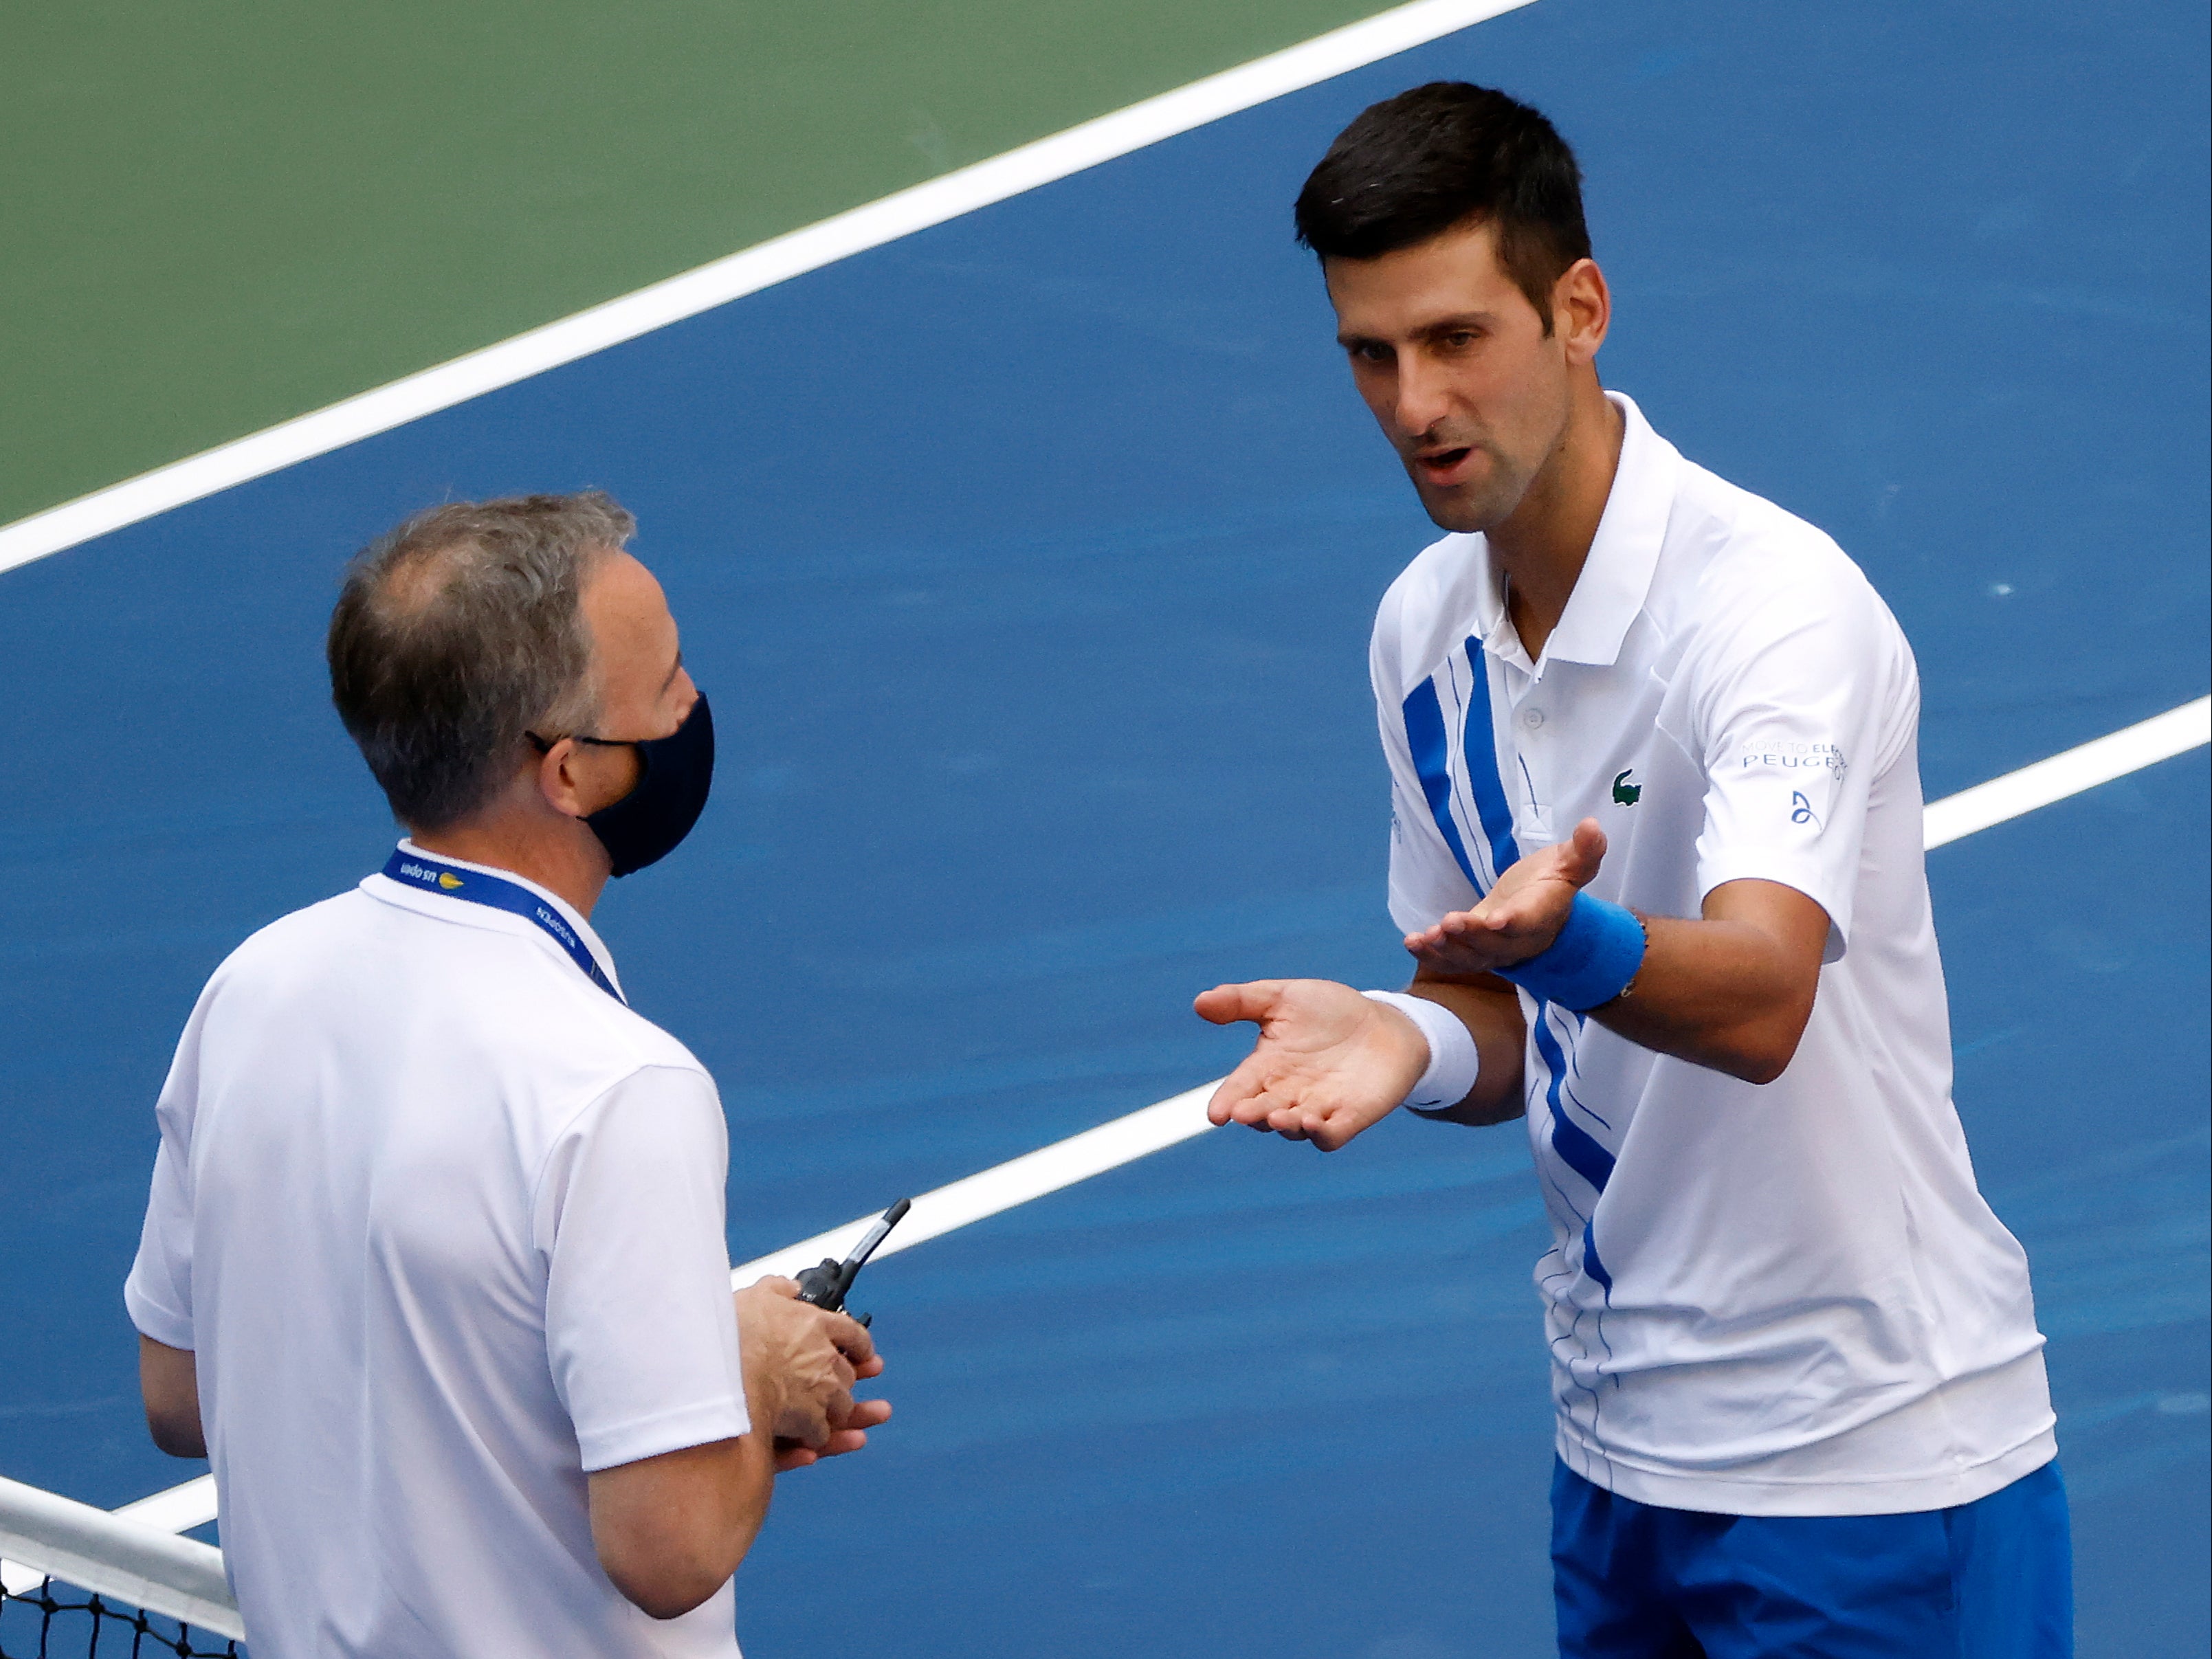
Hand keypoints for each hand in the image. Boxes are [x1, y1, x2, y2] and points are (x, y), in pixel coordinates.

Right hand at [733, 1277, 890, 1471]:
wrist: (723, 1374)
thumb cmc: (734, 1335)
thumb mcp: (753, 1297)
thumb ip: (776, 1289)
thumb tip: (789, 1286)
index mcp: (815, 1324)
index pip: (852, 1333)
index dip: (860, 1345)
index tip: (864, 1353)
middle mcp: (825, 1357)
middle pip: (847, 1374)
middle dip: (841, 1382)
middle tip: (831, 1387)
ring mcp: (821, 1390)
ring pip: (842, 1405)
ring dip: (833, 1412)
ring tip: (818, 1416)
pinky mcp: (809, 1419)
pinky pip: (820, 1433)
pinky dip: (814, 1438)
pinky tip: (803, 1439)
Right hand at [1193, 978, 1430, 1150]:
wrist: (1384, 1024)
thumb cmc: (1328, 1012)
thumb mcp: (1283, 997)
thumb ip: (1241, 1001)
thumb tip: (1199, 1002)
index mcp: (1267, 1068)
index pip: (1239, 1089)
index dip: (1226, 1102)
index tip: (1216, 1114)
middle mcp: (1287, 1094)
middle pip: (1263, 1113)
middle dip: (1253, 1114)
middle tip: (1244, 1112)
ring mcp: (1318, 1109)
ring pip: (1295, 1128)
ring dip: (1286, 1125)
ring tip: (1280, 1117)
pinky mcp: (1350, 1118)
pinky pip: (1331, 1136)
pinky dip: (1322, 1134)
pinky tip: (1315, 1123)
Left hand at [1405, 818, 1606, 976]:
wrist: (1541, 910)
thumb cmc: (1552, 883)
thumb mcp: (1570, 863)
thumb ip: (1583, 850)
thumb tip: (1594, 824)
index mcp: (1541, 914)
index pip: (1528, 921)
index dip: (1513, 922)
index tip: (1496, 920)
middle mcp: (1517, 939)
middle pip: (1495, 945)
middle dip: (1471, 937)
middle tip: (1448, 923)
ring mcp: (1494, 950)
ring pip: (1471, 958)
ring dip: (1447, 950)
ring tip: (1426, 937)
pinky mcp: (1473, 951)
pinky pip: (1454, 960)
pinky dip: (1433, 955)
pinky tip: (1412, 942)